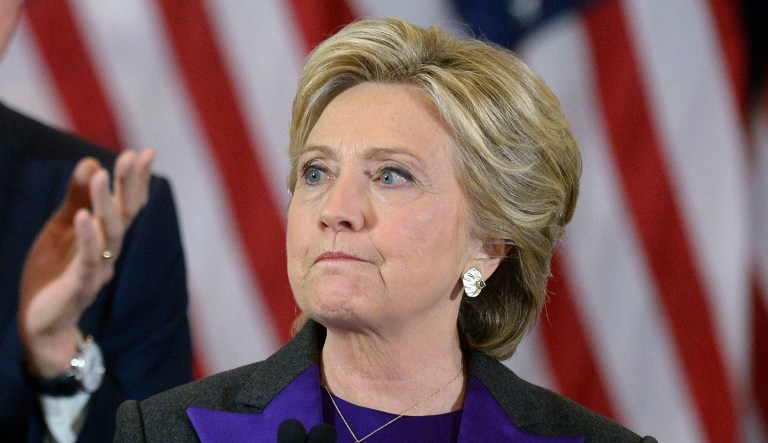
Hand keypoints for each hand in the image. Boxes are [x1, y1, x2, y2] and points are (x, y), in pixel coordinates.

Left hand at [19, 149, 154, 377]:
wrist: (42, 326)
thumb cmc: (53, 275)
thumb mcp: (60, 230)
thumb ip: (75, 199)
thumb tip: (92, 162)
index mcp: (105, 237)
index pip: (127, 205)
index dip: (135, 180)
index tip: (145, 152)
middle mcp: (108, 252)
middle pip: (126, 216)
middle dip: (129, 186)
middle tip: (132, 157)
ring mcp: (96, 270)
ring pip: (110, 235)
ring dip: (107, 205)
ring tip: (102, 176)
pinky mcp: (78, 287)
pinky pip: (87, 261)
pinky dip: (88, 238)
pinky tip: (84, 216)